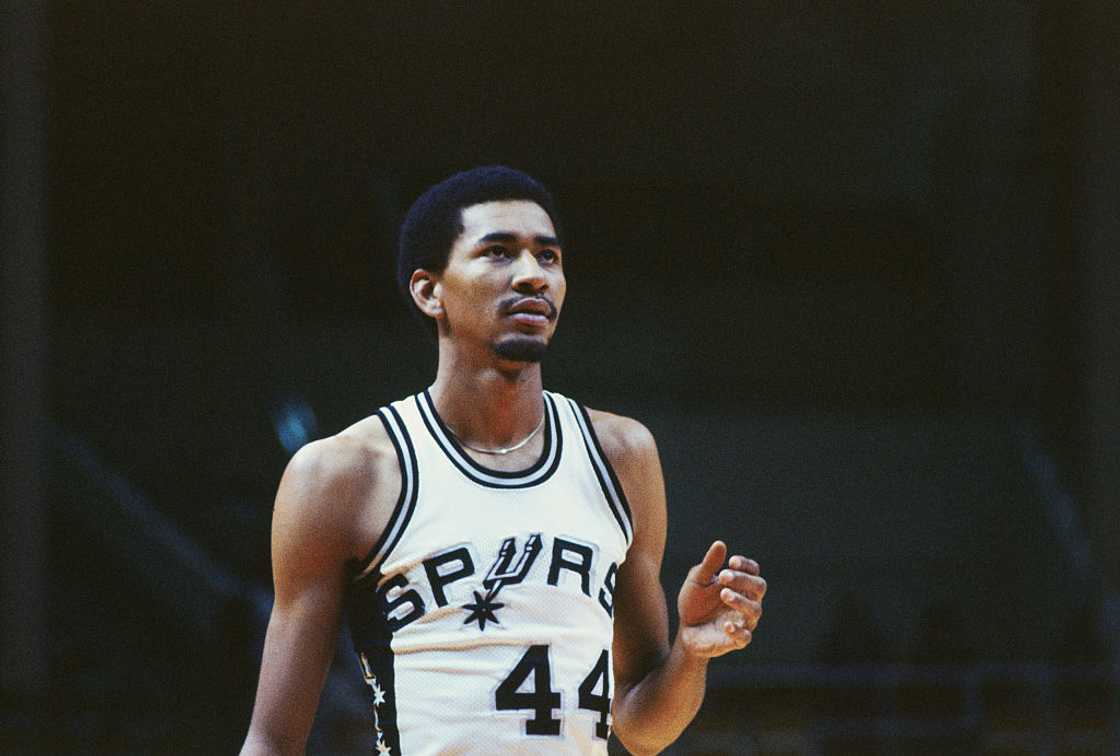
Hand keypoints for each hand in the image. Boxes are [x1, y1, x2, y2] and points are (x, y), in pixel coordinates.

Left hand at [676, 541, 765, 657]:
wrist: (685, 629)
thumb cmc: (695, 602)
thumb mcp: (697, 581)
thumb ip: (709, 565)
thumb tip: (720, 544)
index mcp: (740, 585)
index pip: (753, 571)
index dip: (746, 565)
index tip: (731, 561)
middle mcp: (747, 601)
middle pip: (759, 587)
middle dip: (744, 580)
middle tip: (724, 576)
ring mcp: (744, 621)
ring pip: (755, 611)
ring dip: (740, 601)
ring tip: (723, 594)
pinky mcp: (736, 641)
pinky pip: (745, 637)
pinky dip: (738, 631)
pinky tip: (726, 625)